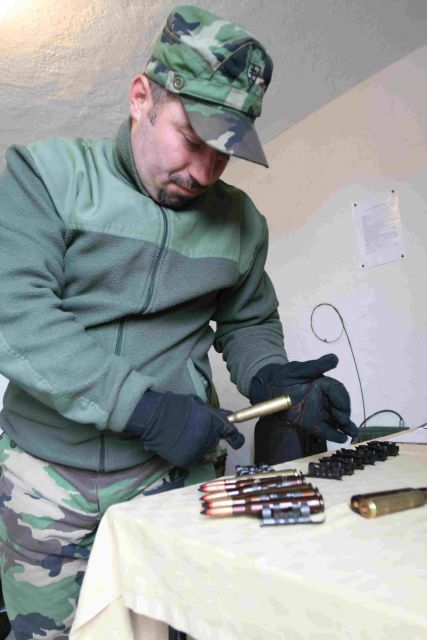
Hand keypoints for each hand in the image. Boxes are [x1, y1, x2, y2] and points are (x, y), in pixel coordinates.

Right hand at [126, 390, 244, 466]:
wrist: (153, 416)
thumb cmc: (174, 406)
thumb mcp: (198, 404)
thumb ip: (214, 414)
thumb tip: (228, 417)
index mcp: (212, 422)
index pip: (231, 434)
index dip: (235, 438)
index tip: (236, 441)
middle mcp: (208, 438)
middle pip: (214, 441)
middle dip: (208, 436)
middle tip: (194, 429)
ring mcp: (196, 450)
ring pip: (202, 450)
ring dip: (196, 444)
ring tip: (182, 435)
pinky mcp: (185, 460)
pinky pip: (190, 458)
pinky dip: (185, 452)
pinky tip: (176, 443)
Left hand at [250, 354, 357, 442]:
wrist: (267, 387)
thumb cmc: (285, 375)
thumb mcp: (299, 369)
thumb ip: (316, 366)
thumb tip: (334, 358)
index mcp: (323, 384)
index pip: (337, 391)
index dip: (342, 399)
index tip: (343, 407)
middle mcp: (323, 399)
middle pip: (338, 407)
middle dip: (344, 414)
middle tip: (344, 421)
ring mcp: (317, 411)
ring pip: (334, 419)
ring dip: (344, 427)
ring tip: (352, 433)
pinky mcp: (310, 422)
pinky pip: (322, 429)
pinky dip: (332, 434)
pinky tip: (341, 439)